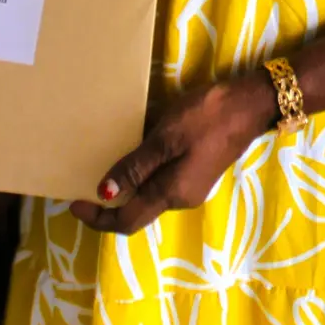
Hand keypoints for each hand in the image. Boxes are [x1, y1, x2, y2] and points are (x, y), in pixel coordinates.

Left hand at [70, 75, 275, 234]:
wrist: (250, 103)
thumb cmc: (206, 118)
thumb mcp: (165, 138)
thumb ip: (135, 167)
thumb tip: (104, 194)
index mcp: (171, 194)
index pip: (126, 221)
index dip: (98, 218)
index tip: (74, 201)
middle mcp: (180, 198)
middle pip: (136, 211)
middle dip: (108, 203)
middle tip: (84, 180)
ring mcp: (191, 185)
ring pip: (148, 195)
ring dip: (125, 186)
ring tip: (105, 162)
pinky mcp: (197, 170)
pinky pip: (160, 181)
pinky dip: (141, 173)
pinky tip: (135, 150)